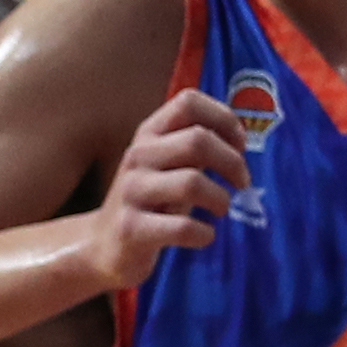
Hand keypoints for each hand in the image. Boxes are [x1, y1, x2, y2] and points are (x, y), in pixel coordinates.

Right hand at [88, 90, 247, 288]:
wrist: (105, 244)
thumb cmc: (151, 199)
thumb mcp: (166, 163)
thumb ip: (194, 145)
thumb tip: (240, 136)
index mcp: (148, 134)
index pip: (188, 102)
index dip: (224, 118)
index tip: (239, 145)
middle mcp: (137, 156)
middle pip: (197, 140)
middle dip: (233, 162)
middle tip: (241, 183)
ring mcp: (131, 192)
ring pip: (192, 183)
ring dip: (221, 199)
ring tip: (221, 210)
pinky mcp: (131, 229)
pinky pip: (182, 227)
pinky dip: (204, 233)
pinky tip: (204, 235)